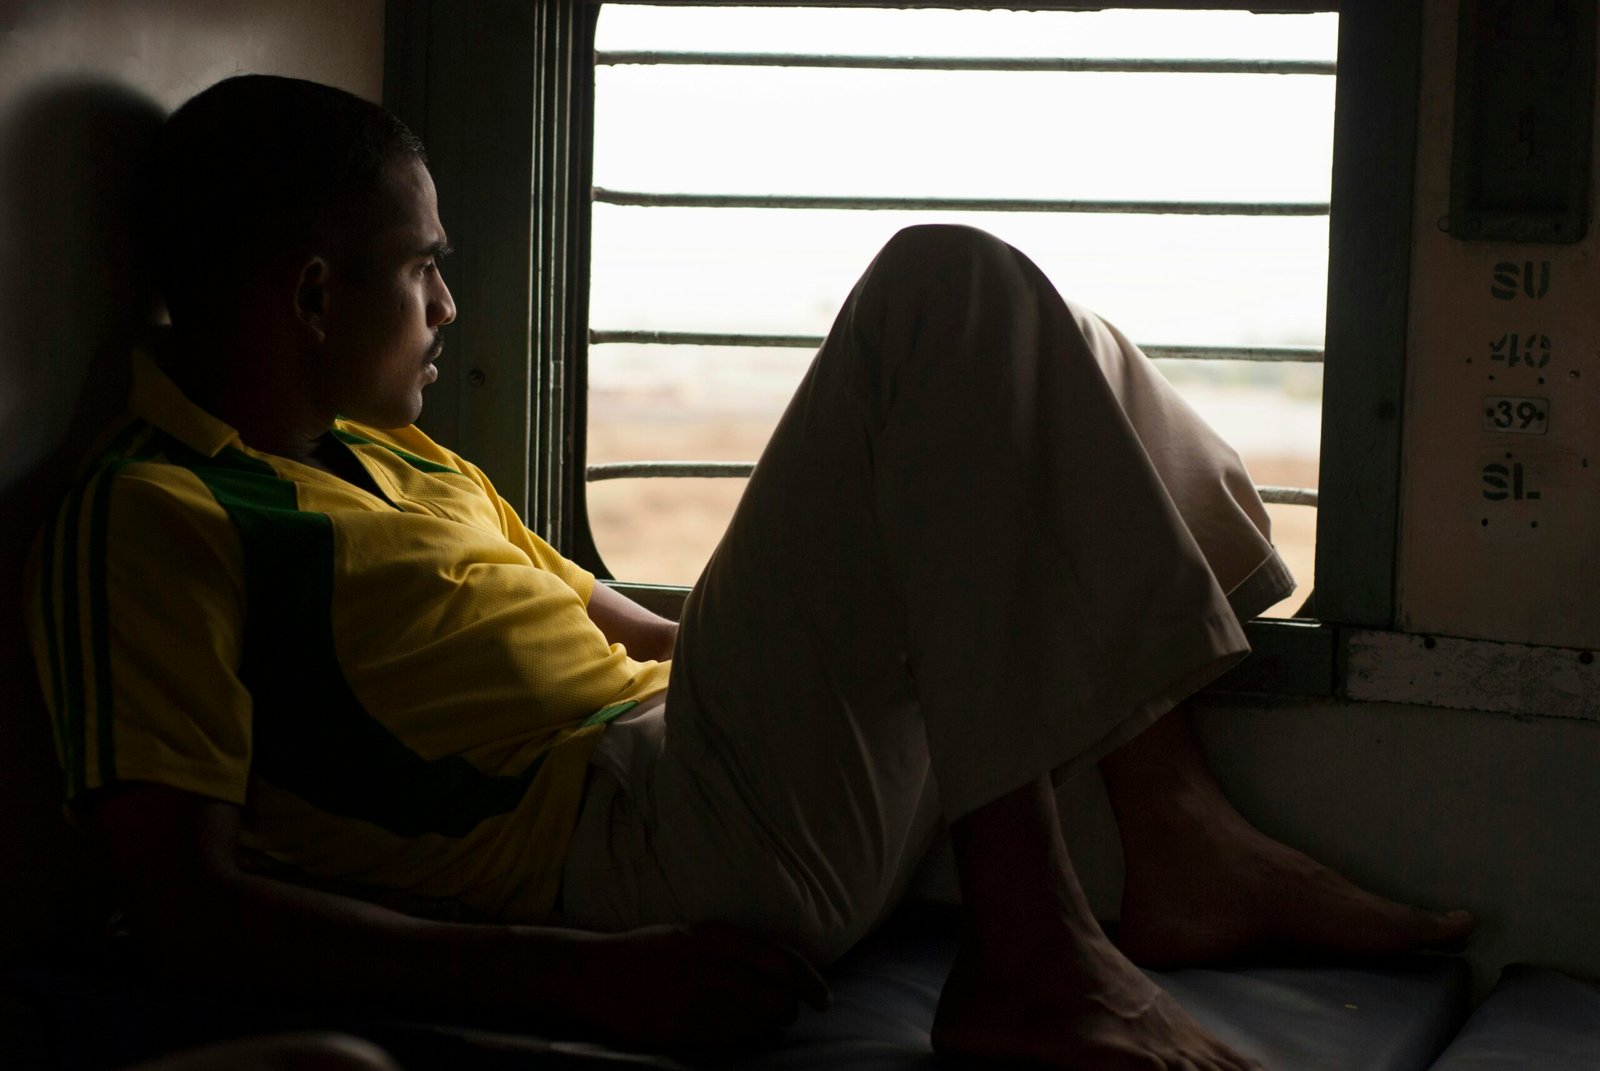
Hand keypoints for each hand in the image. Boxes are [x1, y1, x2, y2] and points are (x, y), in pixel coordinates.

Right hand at [578, 921, 831, 1054]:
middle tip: (783, 1015)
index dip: (811, 984)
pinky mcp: (681, 1030)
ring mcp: (696, 1000)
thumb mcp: (694, 935)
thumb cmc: (649, 953)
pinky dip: (744, 1045)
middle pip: (777, 999)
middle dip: (788, 1012)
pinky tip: (739, 1039)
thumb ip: (736, 949)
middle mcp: (711, 965)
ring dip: (768, 1032)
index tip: (824, 1000)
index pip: (783, 961)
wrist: (594, 973)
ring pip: (758, 1027)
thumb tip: (785, 972)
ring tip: (761, 1028)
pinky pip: (732, 1045)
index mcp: (718, 936)